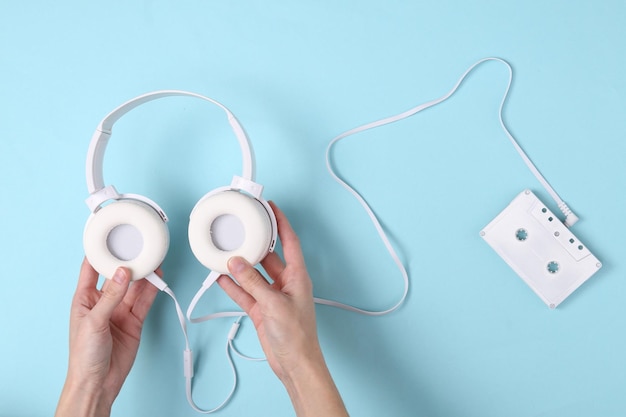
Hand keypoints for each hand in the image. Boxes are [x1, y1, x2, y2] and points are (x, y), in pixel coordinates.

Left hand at [55, 259, 158, 416]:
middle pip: (117, 275)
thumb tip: (122, 273)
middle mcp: (103, 302)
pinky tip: (157, 279)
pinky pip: (144, 301)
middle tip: (139, 248)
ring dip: (143, 275)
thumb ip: (110, 297)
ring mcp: (119, 311)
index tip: (110, 239)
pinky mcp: (134, 320)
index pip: (91, 269)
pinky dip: (152, 290)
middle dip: (128, 262)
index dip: (100, 253)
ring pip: (134, 287)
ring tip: (153, 260)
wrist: (98, 382)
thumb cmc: (84, 355)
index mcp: (85, 299)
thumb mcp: (94, 321)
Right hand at [217, 202, 348, 416]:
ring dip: (240, 266)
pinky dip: (233, 285)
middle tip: (241, 230)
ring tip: (224, 253)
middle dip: (255, 244)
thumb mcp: (272, 304)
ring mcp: (273, 297)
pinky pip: (245, 292)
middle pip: (268, 256)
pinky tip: (221, 277)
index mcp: (298, 276)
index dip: (281, 223)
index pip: (290, 241)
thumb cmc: (297, 336)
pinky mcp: (262, 310)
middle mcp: (286, 283)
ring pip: (253, 275)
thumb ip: (252, 282)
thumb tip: (236, 263)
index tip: (271, 208)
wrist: (295, 364)